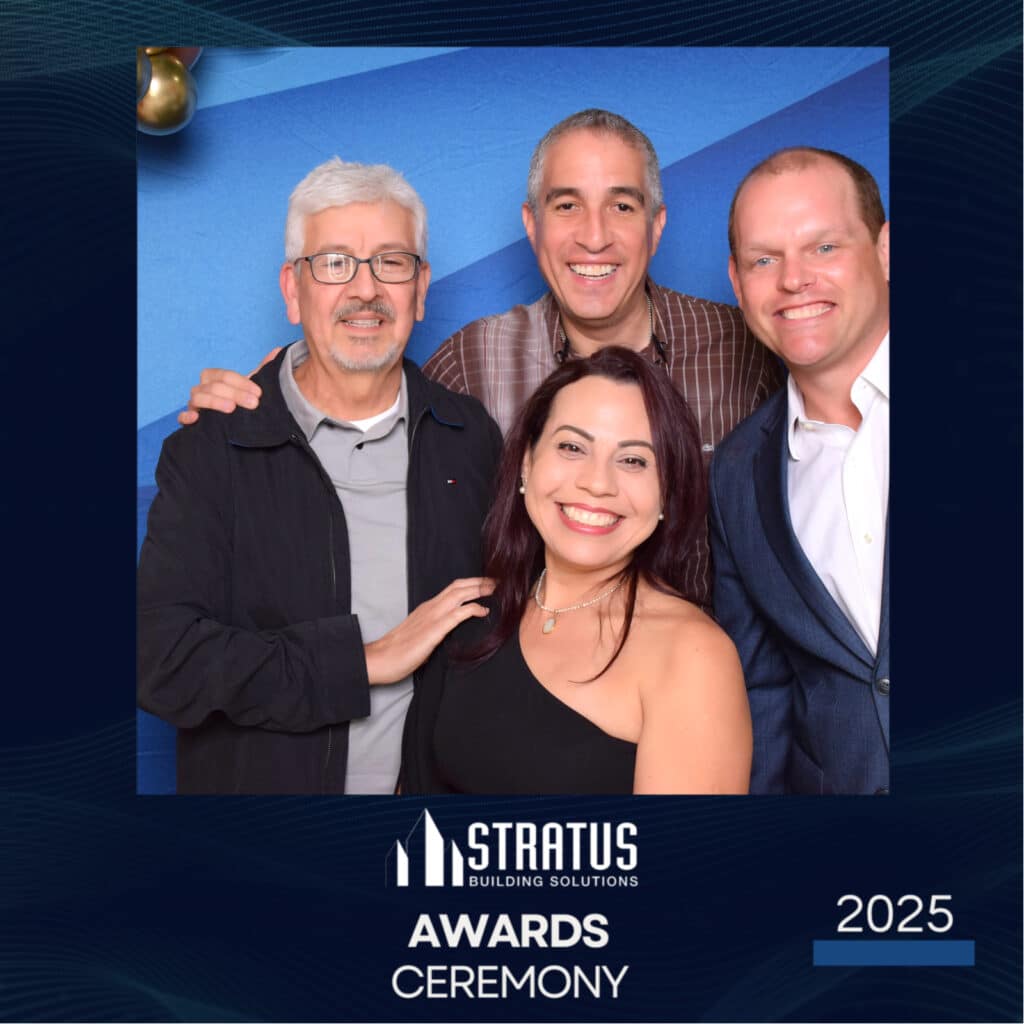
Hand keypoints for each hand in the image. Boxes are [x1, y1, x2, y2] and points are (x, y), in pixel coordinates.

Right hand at [177, 347, 281, 424]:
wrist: (231, 424)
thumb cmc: (239, 402)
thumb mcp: (251, 387)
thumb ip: (262, 370)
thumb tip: (278, 351)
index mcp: (214, 378)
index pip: (224, 375)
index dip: (242, 383)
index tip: (259, 393)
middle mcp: (202, 388)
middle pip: (213, 386)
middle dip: (234, 394)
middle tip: (253, 404)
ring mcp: (194, 404)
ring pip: (198, 398)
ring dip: (214, 402)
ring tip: (231, 409)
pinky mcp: (190, 421)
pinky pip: (182, 417)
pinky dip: (186, 416)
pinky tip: (197, 419)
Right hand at [365, 577, 494, 684]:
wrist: (380, 658)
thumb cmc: (398, 650)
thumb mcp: (420, 632)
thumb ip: (434, 627)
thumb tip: (448, 628)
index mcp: (427, 607)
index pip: (452, 588)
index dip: (471, 584)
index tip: (486, 584)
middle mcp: (430, 607)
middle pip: (459, 586)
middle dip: (480, 582)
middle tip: (498, 581)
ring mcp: (432, 617)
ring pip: (459, 594)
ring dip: (479, 590)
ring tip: (496, 590)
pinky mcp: (434, 630)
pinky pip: (458, 614)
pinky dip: (473, 609)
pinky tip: (484, 611)